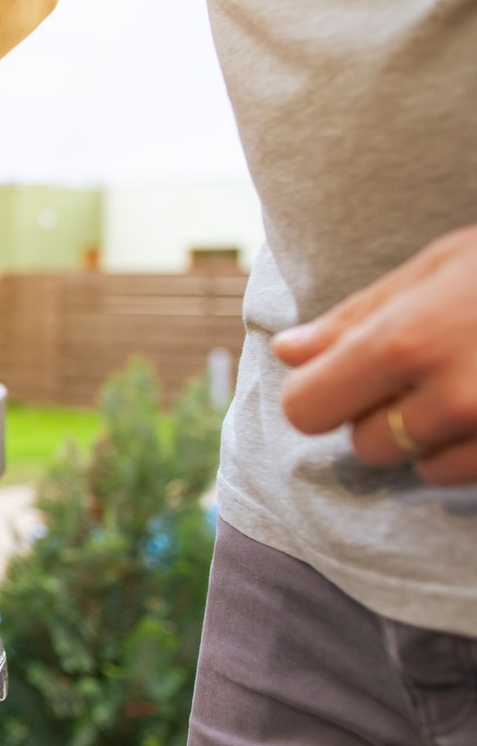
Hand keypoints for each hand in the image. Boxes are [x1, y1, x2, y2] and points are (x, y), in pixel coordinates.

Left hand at [274, 224, 476, 485]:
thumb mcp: (439, 268)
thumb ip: (357, 317)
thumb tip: (288, 353)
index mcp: (406, 342)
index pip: (307, 409)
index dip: (320, 394)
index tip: (342, 377)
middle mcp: (449, 399)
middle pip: (363, 444)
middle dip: (381, 414)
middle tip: (430, 368)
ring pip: (419, 468)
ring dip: (432, 437)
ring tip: (475, 381)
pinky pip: (466, 477)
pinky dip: (473, 452)